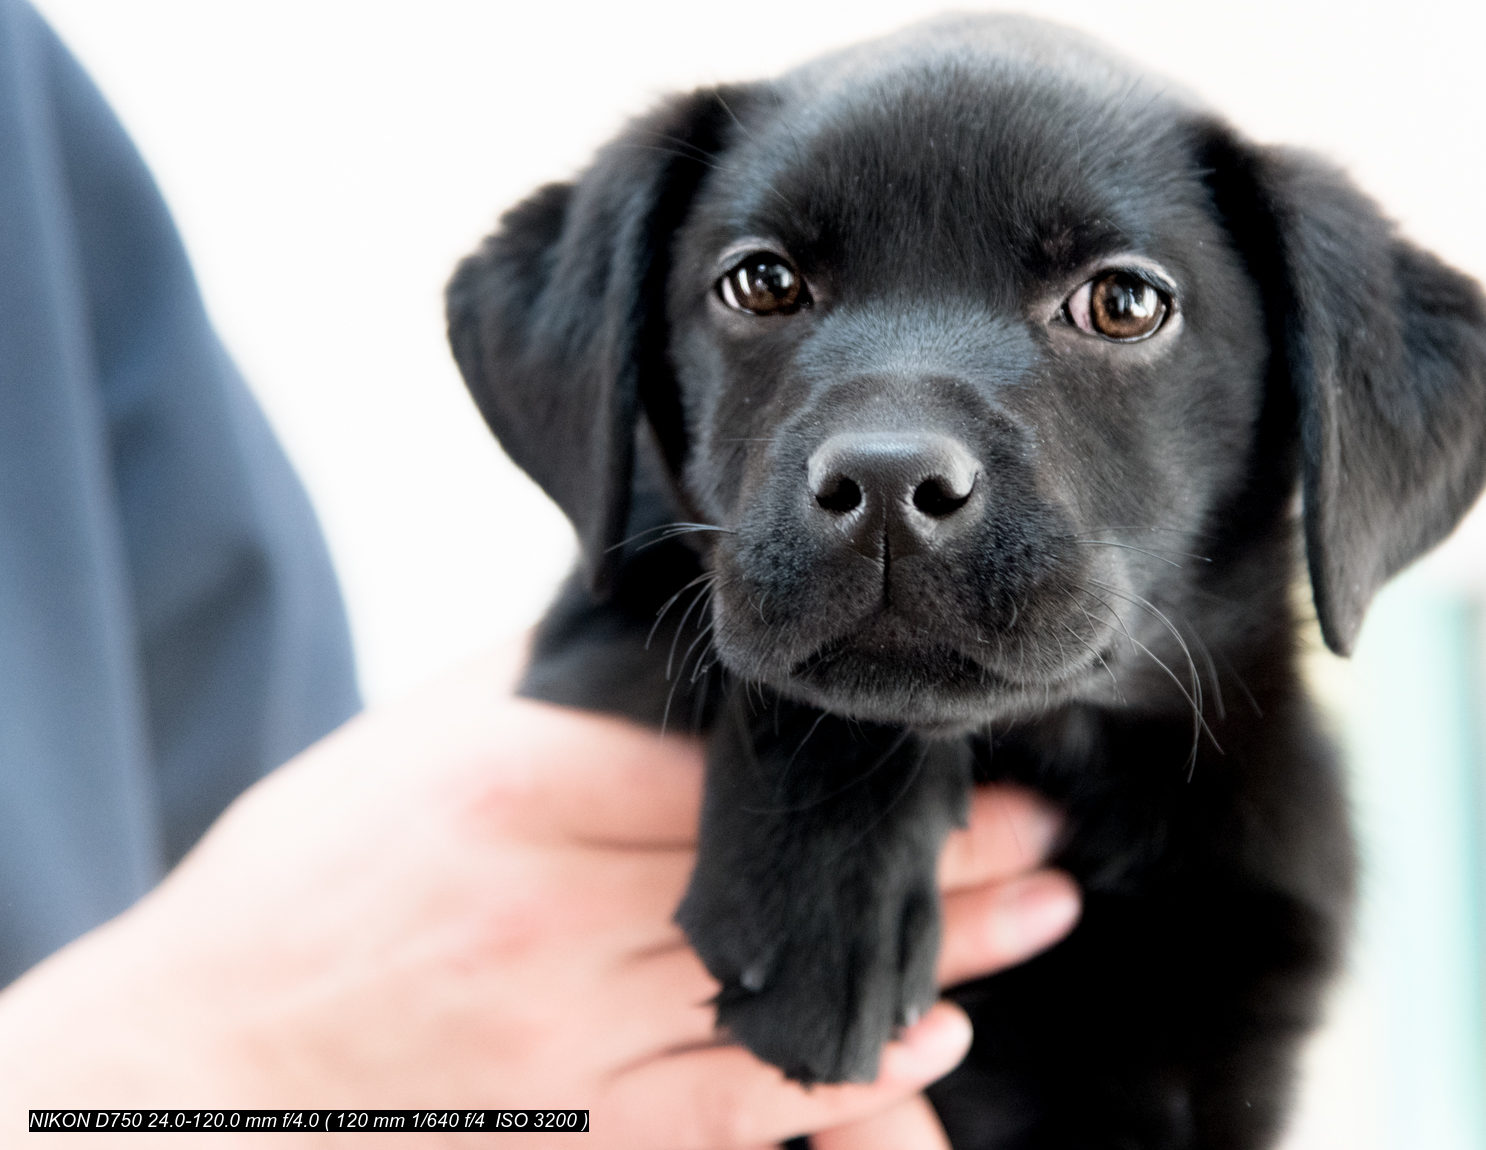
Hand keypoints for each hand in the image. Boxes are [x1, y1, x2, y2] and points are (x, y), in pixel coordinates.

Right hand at [0, 642, 1079, 1146]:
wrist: (201, 1072)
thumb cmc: (307, 890)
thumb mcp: (409, 747)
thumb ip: (544, 687)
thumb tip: (664, 627)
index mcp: (512, 796)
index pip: (727, 775)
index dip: (857, 768)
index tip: (952, 744)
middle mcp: (552, 922)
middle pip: (787, 883)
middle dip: (939, 863)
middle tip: (1045, 834)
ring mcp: (568, 1045)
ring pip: (789, 998)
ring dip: (930, 966)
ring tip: (1035, 921)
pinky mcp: (580, 1138)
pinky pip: (740, 1111)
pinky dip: (845, 1080)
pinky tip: (927, 1046)